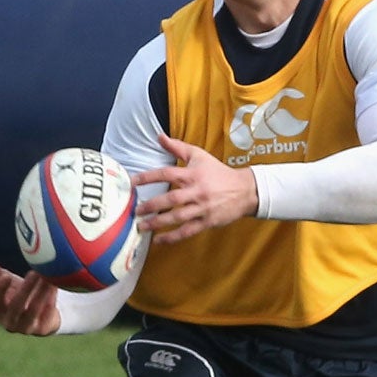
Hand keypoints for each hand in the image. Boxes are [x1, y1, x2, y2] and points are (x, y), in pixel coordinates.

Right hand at [0, 258, 60, 334]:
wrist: (42, 316)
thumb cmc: (21, 295)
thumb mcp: (8, 284)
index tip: (6, 275)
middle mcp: (10, 321)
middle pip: (17, 305)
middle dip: (26, 288)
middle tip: (34, 272)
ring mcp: (26, 327)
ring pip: (34, 309)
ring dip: (42, 292)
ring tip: (49, 276)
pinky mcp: (42, 329)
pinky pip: (48, 313)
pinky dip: (52, 299)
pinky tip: (59, 285)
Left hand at [132, 135, 258, 244]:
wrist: (245, 190)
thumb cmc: (219, 172)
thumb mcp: (200, 156)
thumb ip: (178, 147)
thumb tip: (159, 136)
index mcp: (193, 175)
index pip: (166, 174)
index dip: (148, 177)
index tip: (131, 182)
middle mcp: (197, 191)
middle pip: (171, 199)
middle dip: (151, 205)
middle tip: (135, 210)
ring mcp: (203, 208)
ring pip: (178, 217)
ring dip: (158, 223)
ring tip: (142, 226)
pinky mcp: (208, 221)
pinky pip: (188, 231)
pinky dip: (172, 237)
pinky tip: (158, 240)